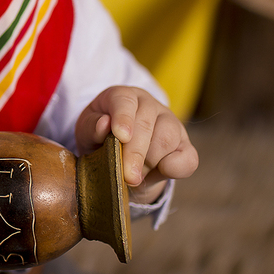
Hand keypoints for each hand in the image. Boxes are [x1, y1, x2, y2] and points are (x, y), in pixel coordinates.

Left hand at [74, 86, 197, 203]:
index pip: (125, 100)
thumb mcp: (86, 133)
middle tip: (127, 176)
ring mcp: (170, 123)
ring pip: (167, 139)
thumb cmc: (99, 140)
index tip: (121, 137)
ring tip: (133, 176)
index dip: (123, 117)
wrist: (118, 160)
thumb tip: (103, 124)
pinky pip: (187, 159)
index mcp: (123, 96)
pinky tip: (158, 174)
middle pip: (146, 124)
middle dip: (135, 153)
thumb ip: (91, 128)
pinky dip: (175, 169)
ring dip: (149, 163)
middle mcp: (149, 105)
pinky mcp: (184, 146)